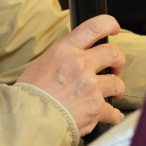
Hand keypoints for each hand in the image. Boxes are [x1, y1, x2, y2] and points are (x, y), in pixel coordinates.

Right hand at [17, 15, 126, 134]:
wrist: (26, 120)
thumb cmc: (29, 96)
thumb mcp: (42, 65)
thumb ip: (63, 59)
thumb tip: (76, 60)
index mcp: (65, 51)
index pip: (94, 27)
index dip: (109, 24)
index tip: (114, 28)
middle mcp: (80, 65)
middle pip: (113, 53)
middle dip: (118, 61)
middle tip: (116, 68)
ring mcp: (90, 86)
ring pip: (117, 83)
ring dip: (117, 90)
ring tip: (114, 95)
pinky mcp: (96, 108)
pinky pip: (113, 111)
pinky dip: (113, 115)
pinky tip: (110, 116)